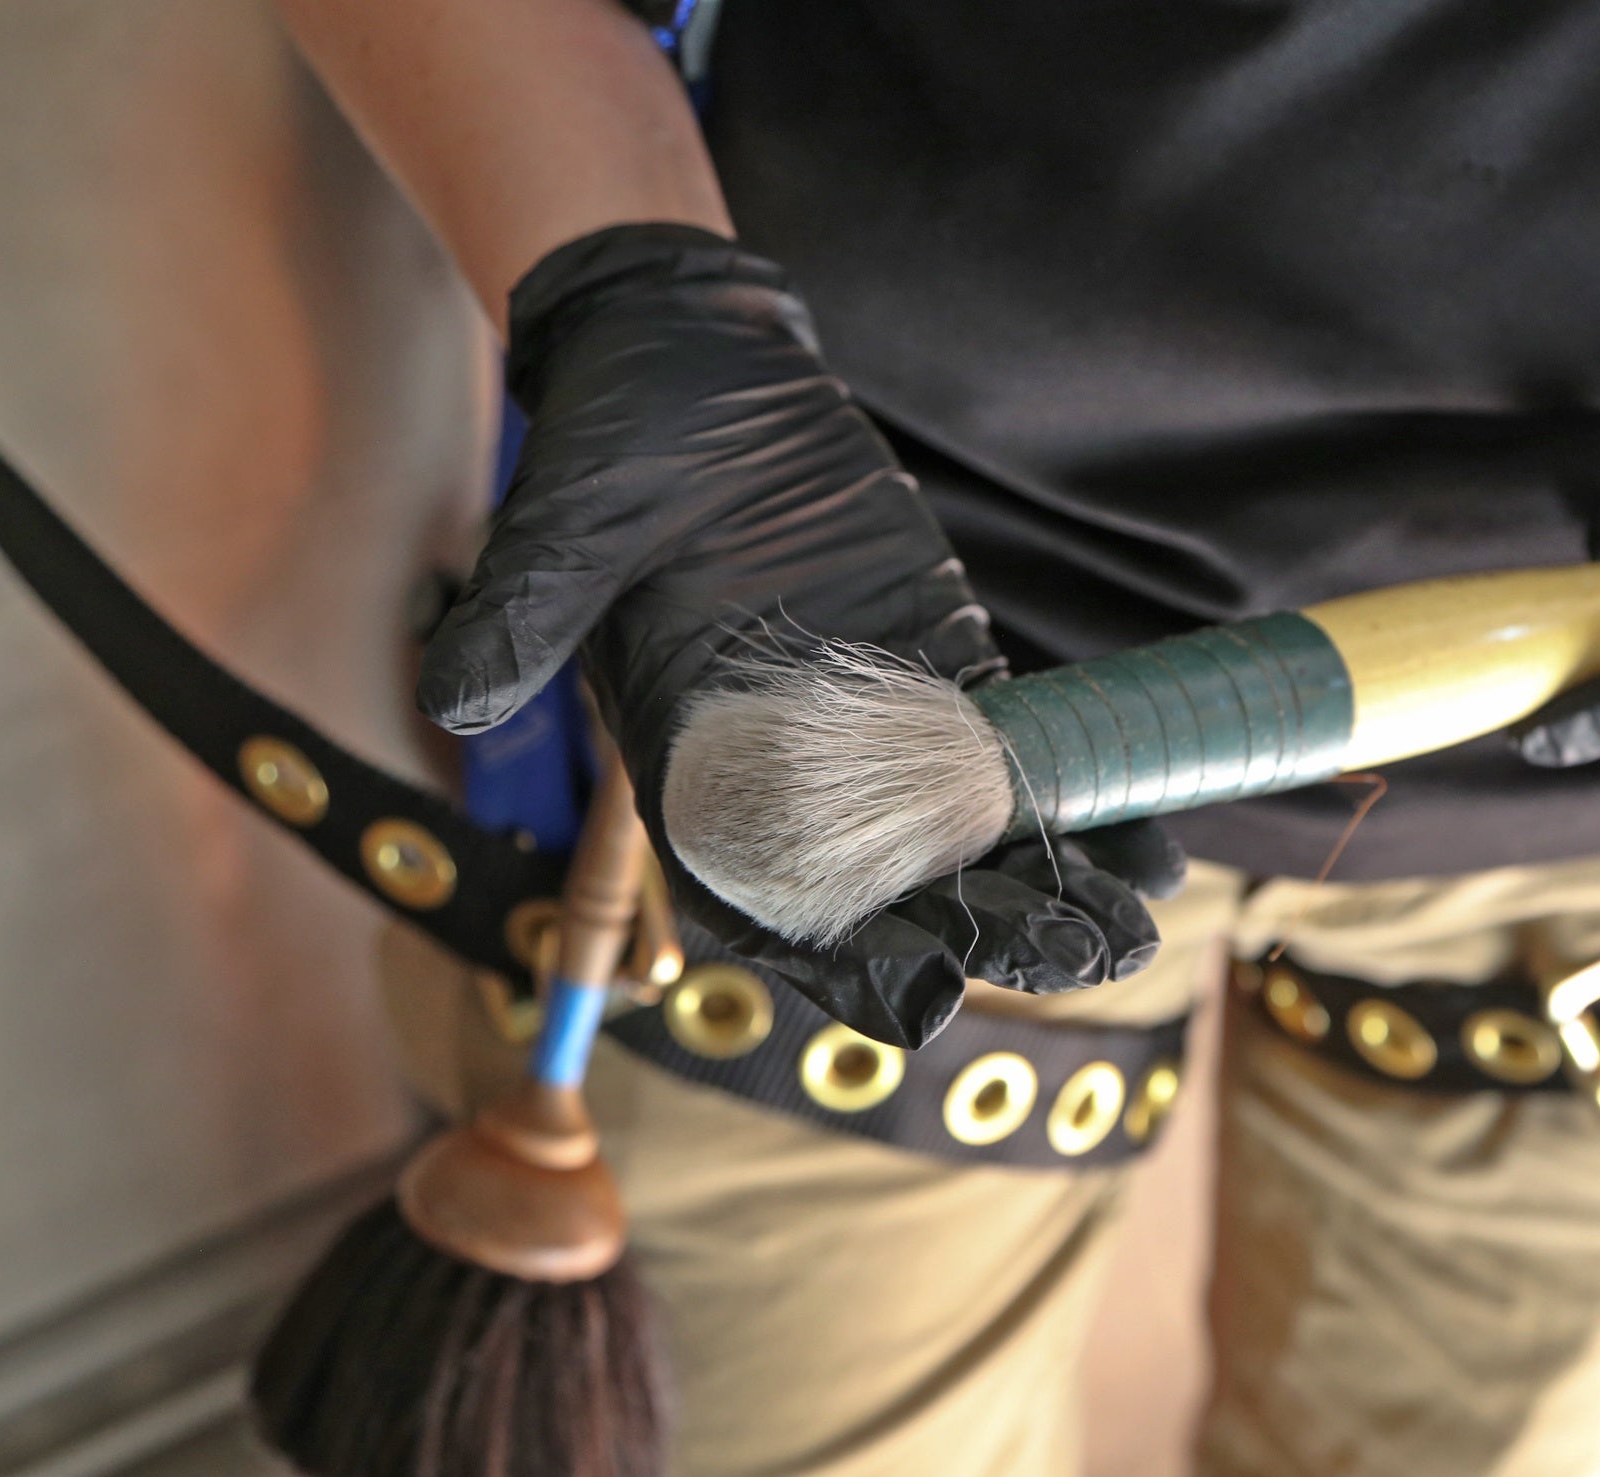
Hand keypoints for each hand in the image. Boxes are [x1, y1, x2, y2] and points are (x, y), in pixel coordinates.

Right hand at [418, 224, 1179, 1045]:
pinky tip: (1149, 839)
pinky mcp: (935, 668)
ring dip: (1043, 889)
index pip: (755, 895)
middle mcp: (782, 769)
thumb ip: (524, 612)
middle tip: (1074, 961)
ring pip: (962, 838)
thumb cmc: (612, 437)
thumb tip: (450, 697)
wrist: (687, 358)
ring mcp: (868, 726)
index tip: (917, 995)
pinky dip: (1074, 799)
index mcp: (687, 757)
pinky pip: (1012, 752)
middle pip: (884, 887)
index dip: (834, 955)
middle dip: (976, 933)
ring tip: (1130, 933)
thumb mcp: (560, 521)